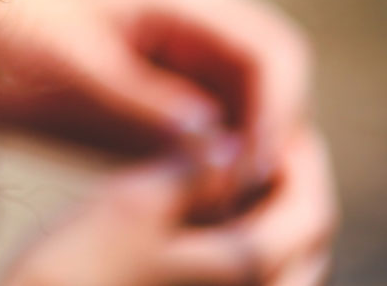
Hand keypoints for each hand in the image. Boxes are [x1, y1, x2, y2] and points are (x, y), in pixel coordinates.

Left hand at [0, 0, 311, 185]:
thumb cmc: (17, 43)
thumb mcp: (77, 75)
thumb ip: (145, 104)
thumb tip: (216, 142)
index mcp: (188, 2)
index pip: (275, 52)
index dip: (280, 114)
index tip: (255, 171)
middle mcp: (205, 28)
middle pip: (280, 86)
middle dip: (275, 143)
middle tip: (246, 204)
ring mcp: (194, 63)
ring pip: (258, 116)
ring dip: (253, 161)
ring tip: (223, 214)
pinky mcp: (177, 100)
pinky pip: (224, 136)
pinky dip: (224, 171)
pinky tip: (202, 210)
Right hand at [0, 128, 335, 285]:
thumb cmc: (72, 273)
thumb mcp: (133, 203)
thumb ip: (195, 169)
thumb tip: (235, 141)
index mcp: (249, 272)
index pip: (313, 210)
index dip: (301, 157)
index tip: (270, 117)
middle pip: (306, 244)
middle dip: (292, 188)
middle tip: (256, 143)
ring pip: (278, 267)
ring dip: (267, 217)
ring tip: (230, 175)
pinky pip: (242, 281)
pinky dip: (238, 245)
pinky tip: (198, 217)